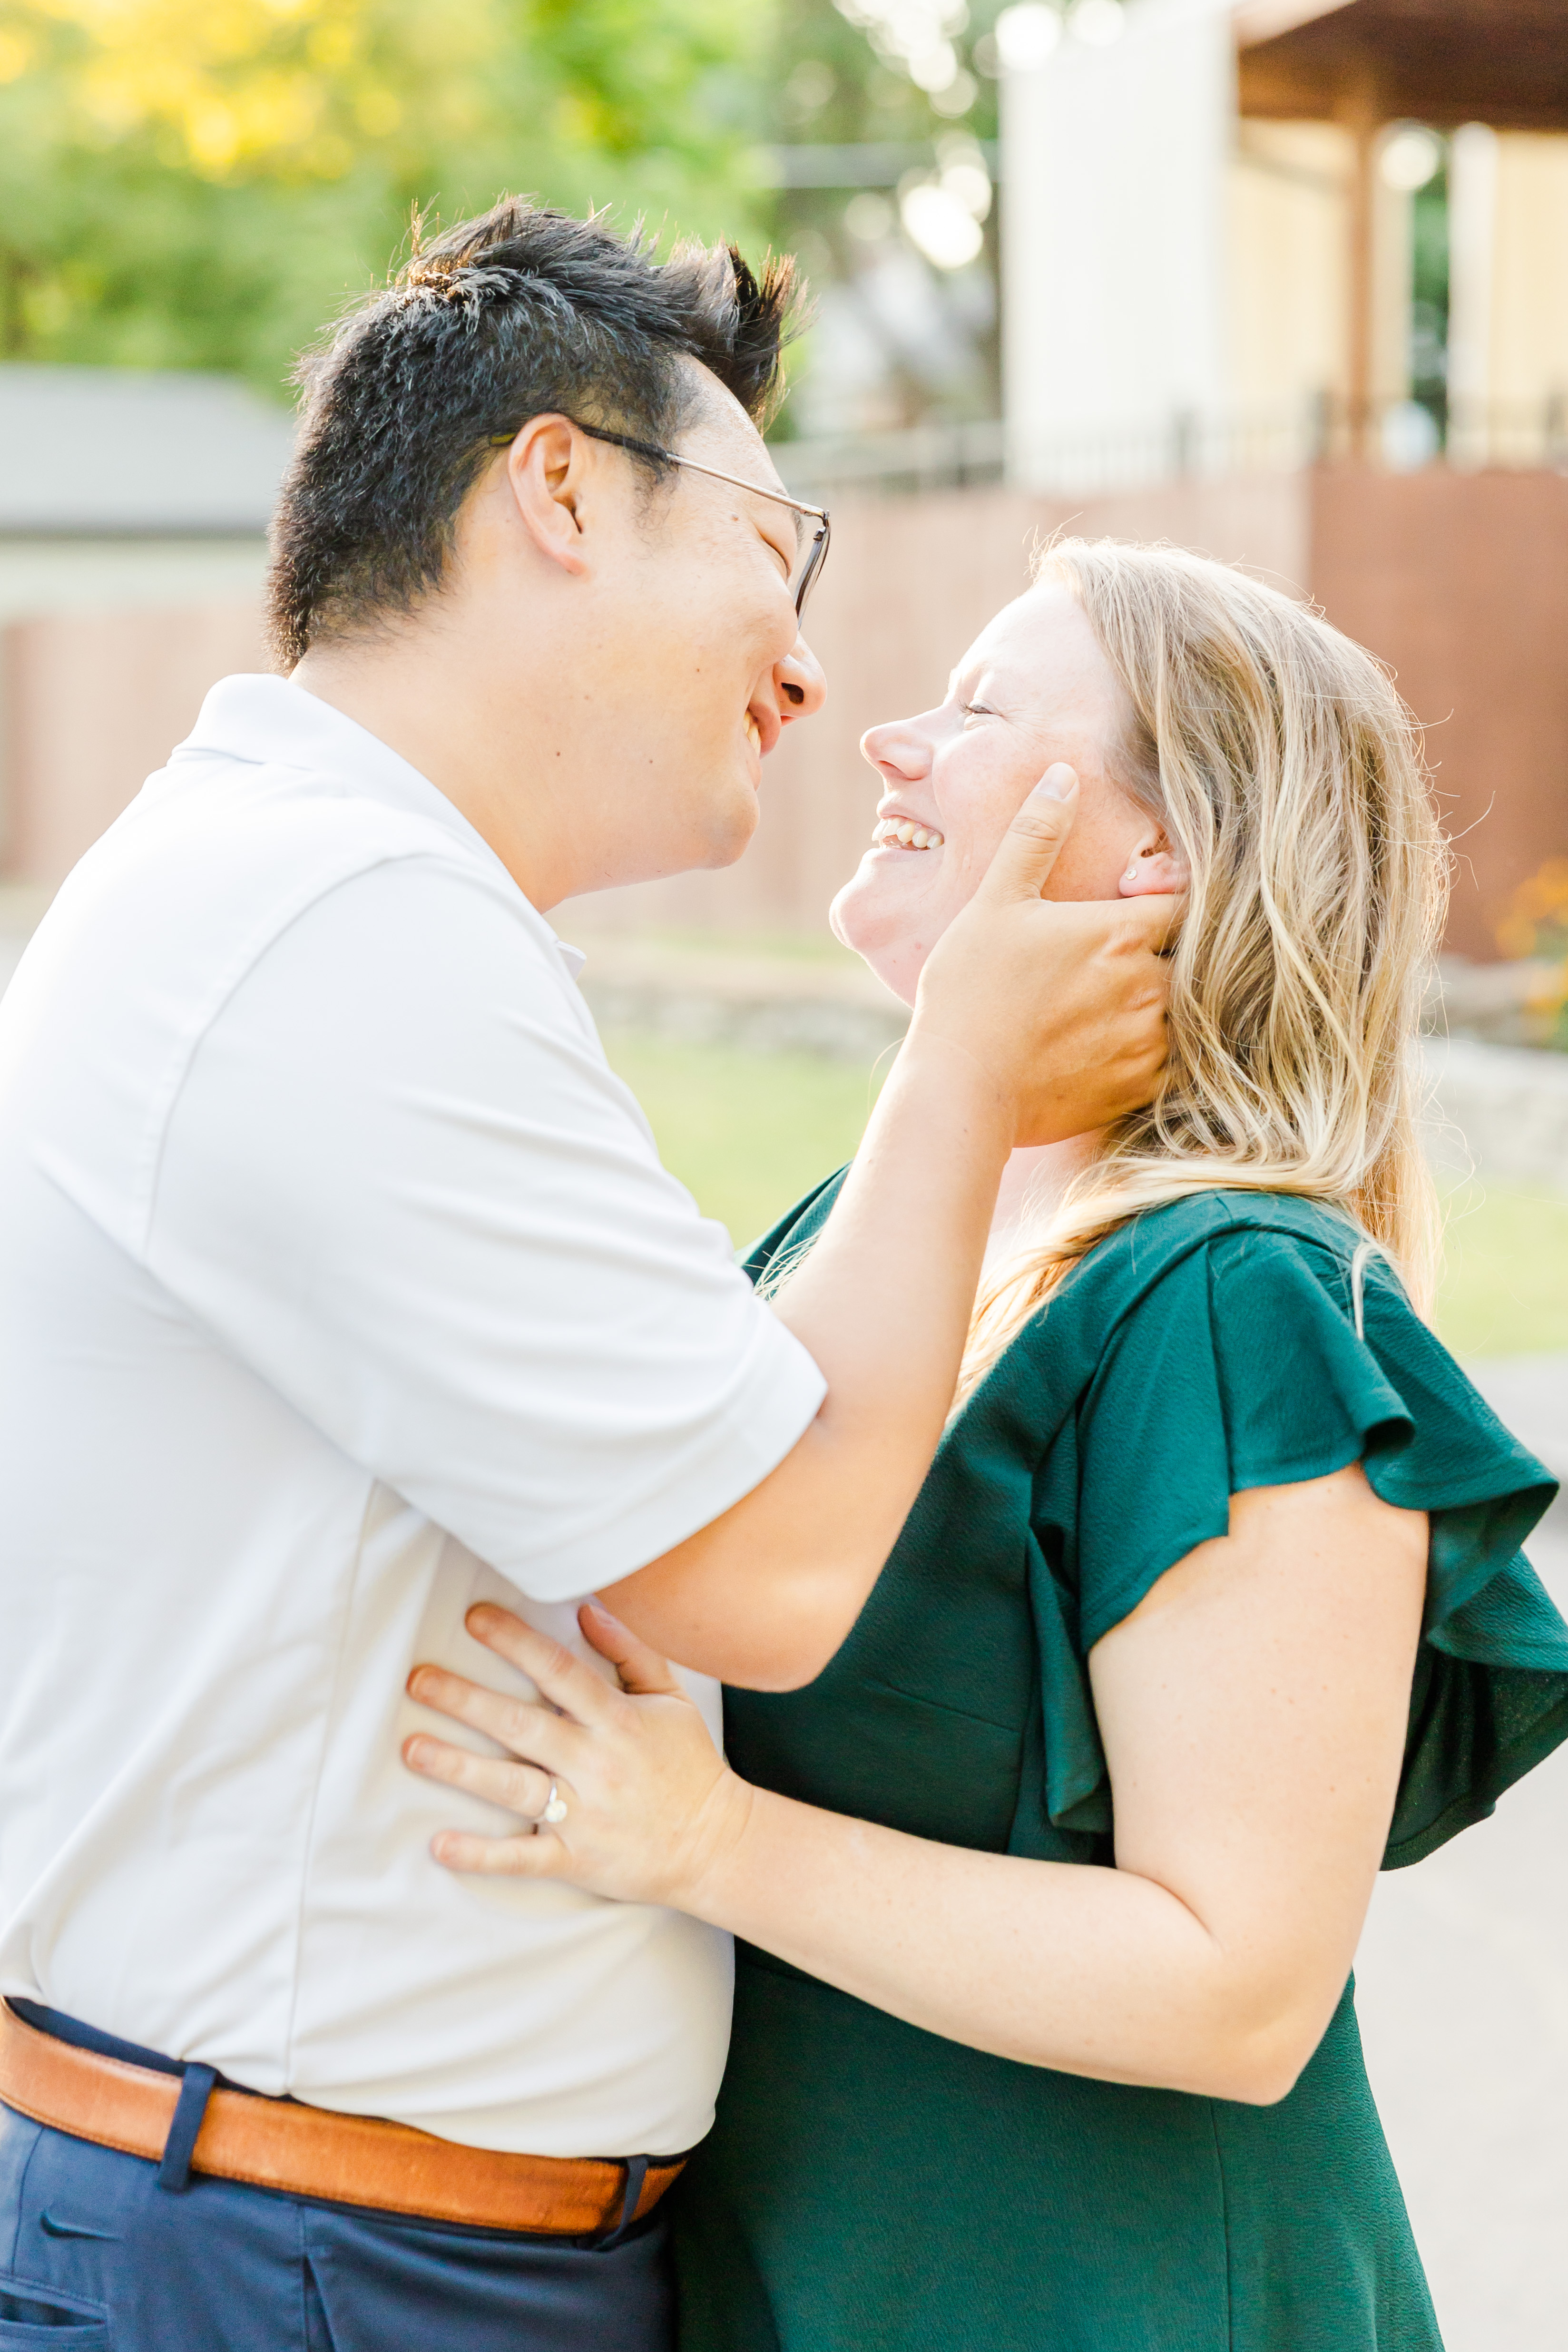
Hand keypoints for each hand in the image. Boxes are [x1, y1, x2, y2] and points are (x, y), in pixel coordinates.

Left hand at [402, 1601, 750, 1908]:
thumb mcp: (671, 1699)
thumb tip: (587, 1609)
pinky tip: (440, 1845)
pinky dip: (480, 1855)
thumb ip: (631, 1652)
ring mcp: (584, 1814)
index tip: (474, 1619)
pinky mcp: (575, 1859)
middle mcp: (596, 1764)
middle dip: (466, 1700)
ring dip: (458, 1768)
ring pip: (512, 1787)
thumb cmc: (689, 1766)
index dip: (515, 1641)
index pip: (559, 1671)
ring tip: (412, 1748)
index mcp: (618, 1720)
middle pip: (522, 1725)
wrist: (716, 1846)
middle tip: (418, 1681)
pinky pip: (522, 1858)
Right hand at [911, 765, 1177, 1146]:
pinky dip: (1152, 1051)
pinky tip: (1112, 1047)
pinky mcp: (1139, 1088)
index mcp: (1120, 932)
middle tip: (1125, 958)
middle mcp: (1148, 985)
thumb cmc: (971, 990)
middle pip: (1188, 957)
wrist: (960, 1087)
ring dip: (1162, 1003)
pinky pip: (1171, 1063)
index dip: (1168, 899)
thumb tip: (1062, 773)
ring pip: (1183, 1010)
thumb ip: (1035, 836)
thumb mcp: (996, 901)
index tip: (1149, 903)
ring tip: (1117, 1004)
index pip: (1183, 901)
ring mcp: (1148, 1041)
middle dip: (1167, 953)